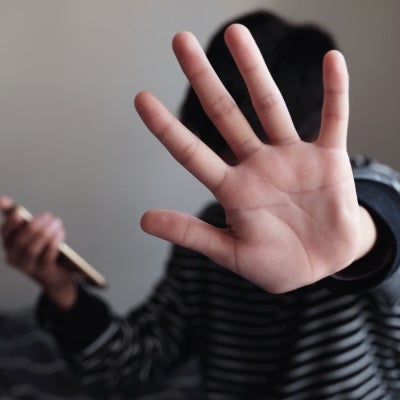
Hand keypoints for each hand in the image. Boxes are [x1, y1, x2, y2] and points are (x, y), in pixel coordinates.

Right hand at [0, 196, 76, 307]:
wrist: (52, 273)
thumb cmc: (40, 247)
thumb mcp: (30, 232)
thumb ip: (19, 217)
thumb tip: (2, 200)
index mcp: (9, 245)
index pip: (5, 233)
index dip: (10, 223)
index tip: (18, 213)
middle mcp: (14, 257)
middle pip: (22, 240)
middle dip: (36, 225)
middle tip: (49, 215)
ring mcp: (27, 266)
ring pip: (33, 248)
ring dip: (46, 232)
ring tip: (57, 222)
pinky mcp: (41, 270)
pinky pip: (46, 255)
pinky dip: (54, 242)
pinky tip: (60, 233)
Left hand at [134, 24, 375, 292]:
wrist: (324, 264)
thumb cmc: (277, 263)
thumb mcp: (232, 254)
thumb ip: (192, 234)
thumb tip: (144, 220)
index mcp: (233, 190)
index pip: (192, 152)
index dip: (166, 128)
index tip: (140, 98)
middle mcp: (258, 165)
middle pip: (225, 114)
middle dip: (203, 79)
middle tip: (179, 41)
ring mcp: (292, 158)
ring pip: (270, 106)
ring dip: (253, 71)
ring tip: (235, 34)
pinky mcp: (328, 159)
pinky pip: (334, 118)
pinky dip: (335, 91)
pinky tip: (331, 60)